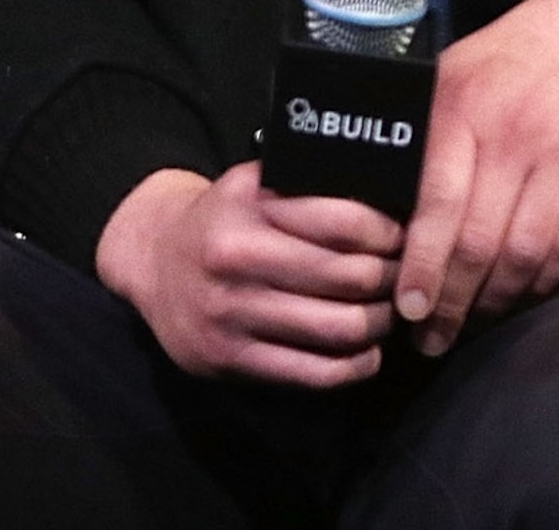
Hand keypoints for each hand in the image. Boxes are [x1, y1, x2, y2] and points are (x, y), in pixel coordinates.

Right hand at [93, 162, 402, 387]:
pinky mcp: (231, 357)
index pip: (343, 221)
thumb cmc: (221, 221)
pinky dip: (356, 365)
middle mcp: (236, 255)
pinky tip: (366, 352)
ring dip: (379, 323)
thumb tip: (388, 200)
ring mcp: (231, 311)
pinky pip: (315, 372)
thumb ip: (305, 188)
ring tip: (388, 312)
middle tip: (405, 279)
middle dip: (393, 280)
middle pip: (351, 277)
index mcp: (247, 204)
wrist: (152, 263)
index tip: (404, 238)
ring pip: (340, 327)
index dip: (388, 234)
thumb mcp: (252, 186)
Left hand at [393, 0, 558, 355]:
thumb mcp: (455, 73)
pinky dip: (542, 283)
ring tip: (472, 327)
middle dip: (451, 301)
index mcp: (461, 109)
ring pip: (524, 254)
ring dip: (495, 302)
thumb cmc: (515, 54)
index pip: (436, 203)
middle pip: (478, 241)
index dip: (421, 264)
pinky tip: (521, 298)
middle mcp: (511, 137)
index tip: (405, 307)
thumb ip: (424, 132)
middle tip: (430, 338)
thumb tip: (379, 201)